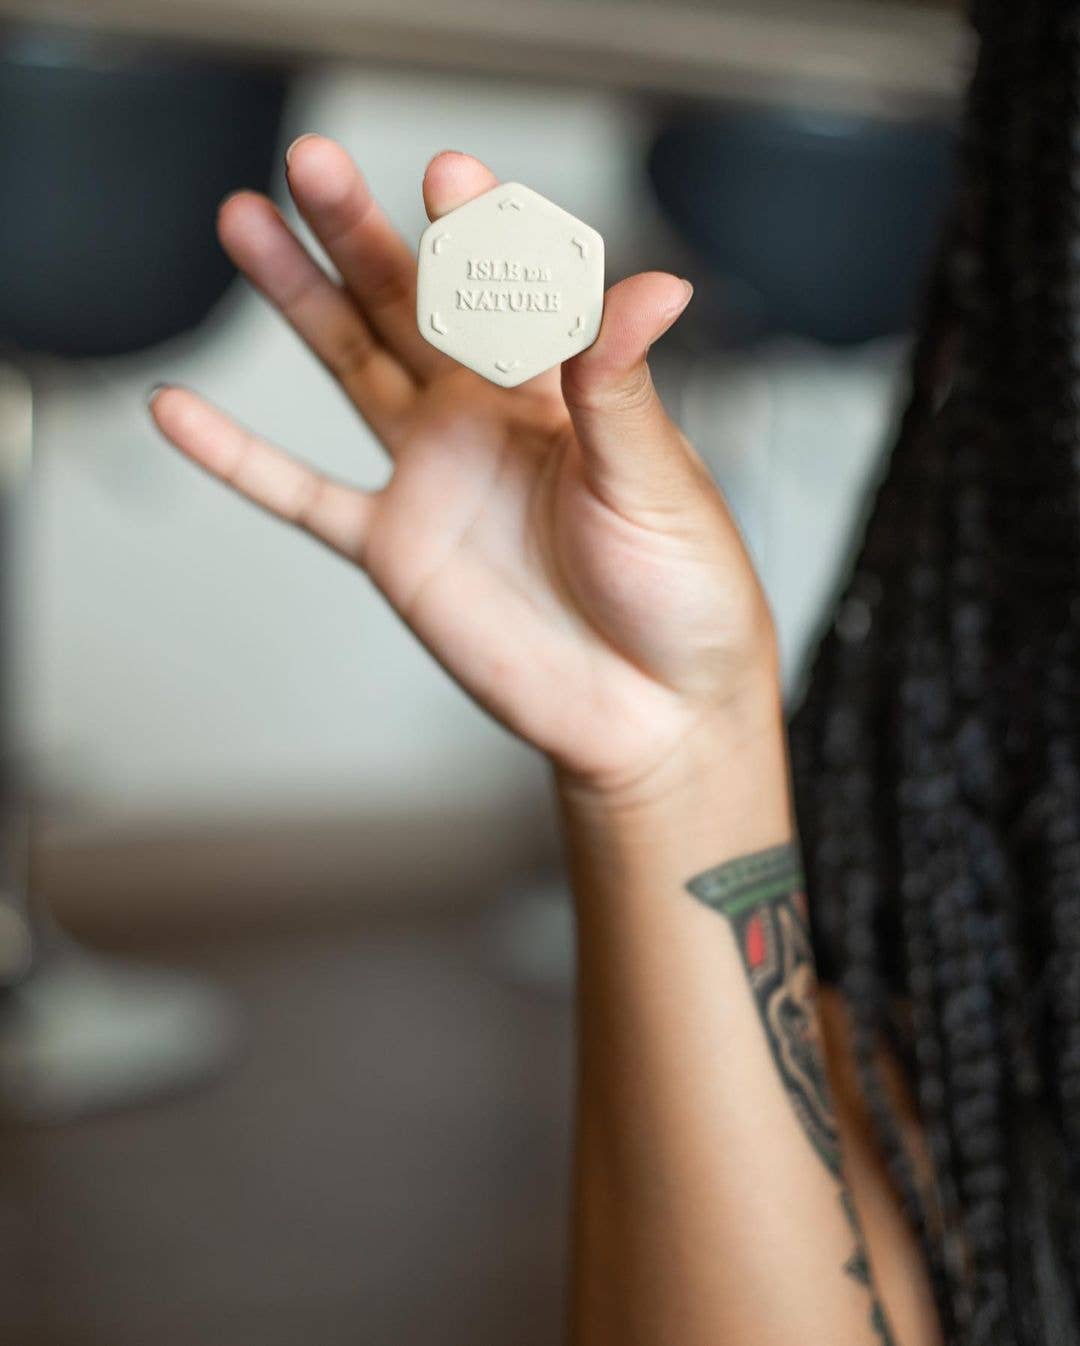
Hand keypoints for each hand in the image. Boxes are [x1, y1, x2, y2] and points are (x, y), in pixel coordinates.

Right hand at [147, 134, 778, 797]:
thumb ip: (622, 388)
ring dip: (296, 299)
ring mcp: (432, 478)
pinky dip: (239, 458)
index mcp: (558, 388)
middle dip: (359, 233)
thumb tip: (651, 286)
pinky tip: (179, 411)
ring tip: (245, 222)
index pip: (505, 287)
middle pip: (408, 305)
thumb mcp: (657, 480)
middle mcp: (486, 417)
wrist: (651, 708)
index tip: (449, 176)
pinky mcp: (394, 549)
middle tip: (311, 163)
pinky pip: (301, 495)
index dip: (474, 231)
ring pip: (349, 369)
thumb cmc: (681, 589)